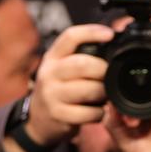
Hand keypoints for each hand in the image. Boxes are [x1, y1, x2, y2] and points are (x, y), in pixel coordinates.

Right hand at [24, 24, 114, 147]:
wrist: (38, 119)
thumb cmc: (59, 89)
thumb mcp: (62, 68)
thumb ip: (81, 56)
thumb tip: (112, 44)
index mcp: (53, 57)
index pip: (70, 37)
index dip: (91, 32)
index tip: (110, 34)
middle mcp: (49, 73)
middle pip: (82, 64)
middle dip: (102, 70)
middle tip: (110, 75)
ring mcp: (52, 94)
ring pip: (88, 90)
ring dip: (103, 93)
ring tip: (105, 95)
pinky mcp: (58, 114)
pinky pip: (87, 113)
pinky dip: (99, 113)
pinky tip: (98, 111)